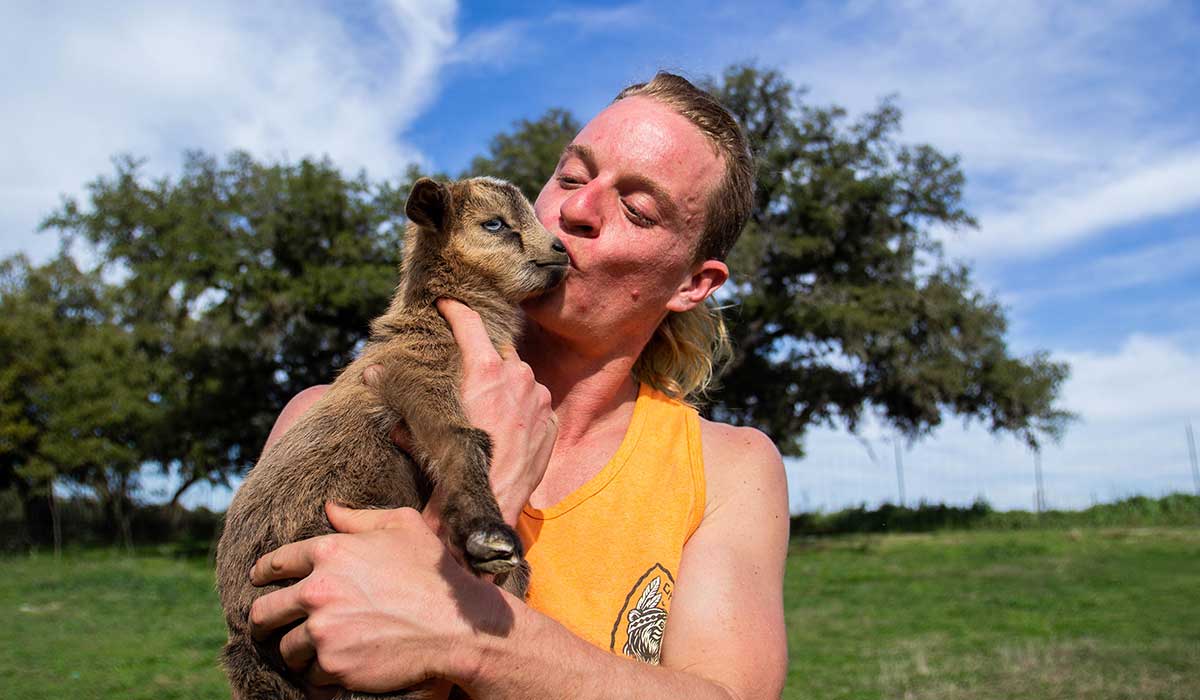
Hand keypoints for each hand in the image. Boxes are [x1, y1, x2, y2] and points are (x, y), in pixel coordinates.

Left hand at [249, 503, 508, 693]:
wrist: (455, 625)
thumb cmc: (435, 572)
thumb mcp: (404, 526)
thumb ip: (361, 517)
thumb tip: (330, 508)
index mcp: (330, 551)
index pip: (276, 562)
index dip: (263, 573)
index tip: (260, 581)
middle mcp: (318, 590)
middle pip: (264, 611)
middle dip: (263, 621)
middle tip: (267, 628)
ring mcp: (323, 630)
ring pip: (286, 647)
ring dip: (296, 651)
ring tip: (309, 653)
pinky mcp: (333, 664)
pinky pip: (310, 674)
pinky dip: (320, 674)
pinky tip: (334, 668)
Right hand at [363, 299, 556, 524]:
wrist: (487, 508)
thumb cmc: (451, 470)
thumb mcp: (419, 431)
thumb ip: (400, 397)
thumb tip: (373, 374)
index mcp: (485, 372)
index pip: (471, 324)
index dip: (456, 310)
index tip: (447, 304)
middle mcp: (517, 377)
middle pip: (498, 352)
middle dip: (483, 359)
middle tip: (467, 377)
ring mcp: (539, 399)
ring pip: (520, 377)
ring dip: (505, 386)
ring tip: (486, 410)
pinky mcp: (550, 421)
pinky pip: (535, 403)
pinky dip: (522, 409)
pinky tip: (506, 429)